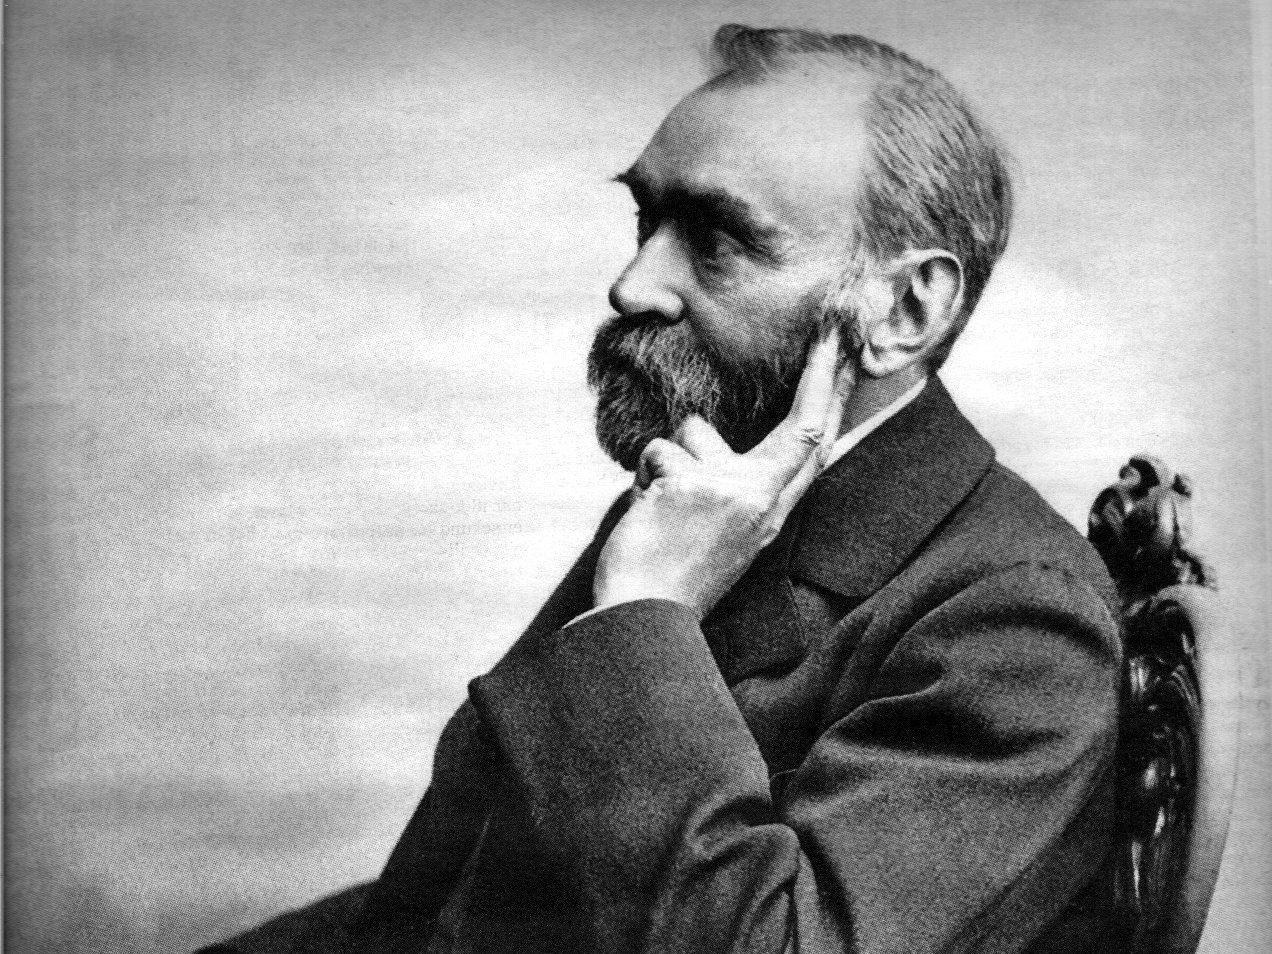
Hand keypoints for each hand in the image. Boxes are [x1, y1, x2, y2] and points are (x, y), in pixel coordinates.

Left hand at [592, 328, 855, 619]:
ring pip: (692, 432)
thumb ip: (732, 483)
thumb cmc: (676, 571)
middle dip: (820, 370)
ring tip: (664, 509)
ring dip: (669, 461)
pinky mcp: (689, 486)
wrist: (642, 615)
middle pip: (803, 424)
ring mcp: (728, 491)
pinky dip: (643, 480)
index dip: (830, 396)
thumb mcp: (726, 530)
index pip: (814, 446)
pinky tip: (647, 516)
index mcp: (772, 511)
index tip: (841, 354)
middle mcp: (760, 499)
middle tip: (833, 324)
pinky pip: (655, 453)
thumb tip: (704, 431)